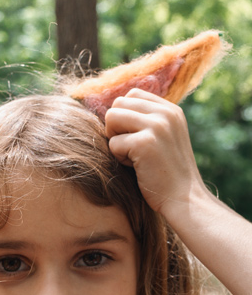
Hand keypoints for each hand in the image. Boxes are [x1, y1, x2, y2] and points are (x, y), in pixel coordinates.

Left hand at [105, 89, 206, 216]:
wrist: (184, 200)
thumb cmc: (166, 173)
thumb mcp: (163, 138)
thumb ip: (144, 120)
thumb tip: (111, 108)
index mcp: (170, 110)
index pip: (132, 95)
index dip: (125, 117)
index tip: (136, 138)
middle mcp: (166, 113)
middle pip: (118, 104)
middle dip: (116, 128)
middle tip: (131, 149)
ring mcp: (157, 126)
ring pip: (111, 117)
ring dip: (115, 140)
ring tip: (133, 156)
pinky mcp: (145, 143)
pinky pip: (112, 143)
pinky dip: (119, 158)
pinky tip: (137, 167)